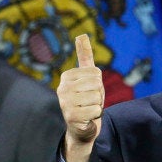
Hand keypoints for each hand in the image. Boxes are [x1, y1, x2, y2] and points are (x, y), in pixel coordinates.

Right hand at [56, 34, 104, 161]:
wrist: (82, 127)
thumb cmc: (86, 99)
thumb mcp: (87, 77)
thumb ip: (84, 56)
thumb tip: (82, 34)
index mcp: (66, 76)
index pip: (96, 73)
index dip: (98, 84)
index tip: (90, 91)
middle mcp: (62, 88)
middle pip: (97, 84)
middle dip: (99, 95)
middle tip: (90, 102)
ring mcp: (64, 103)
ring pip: (97, 97)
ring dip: (98, 106)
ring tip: (89, 109)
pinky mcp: (71, 116)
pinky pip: (96, 110)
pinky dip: (96, 115)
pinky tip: (87, 118)